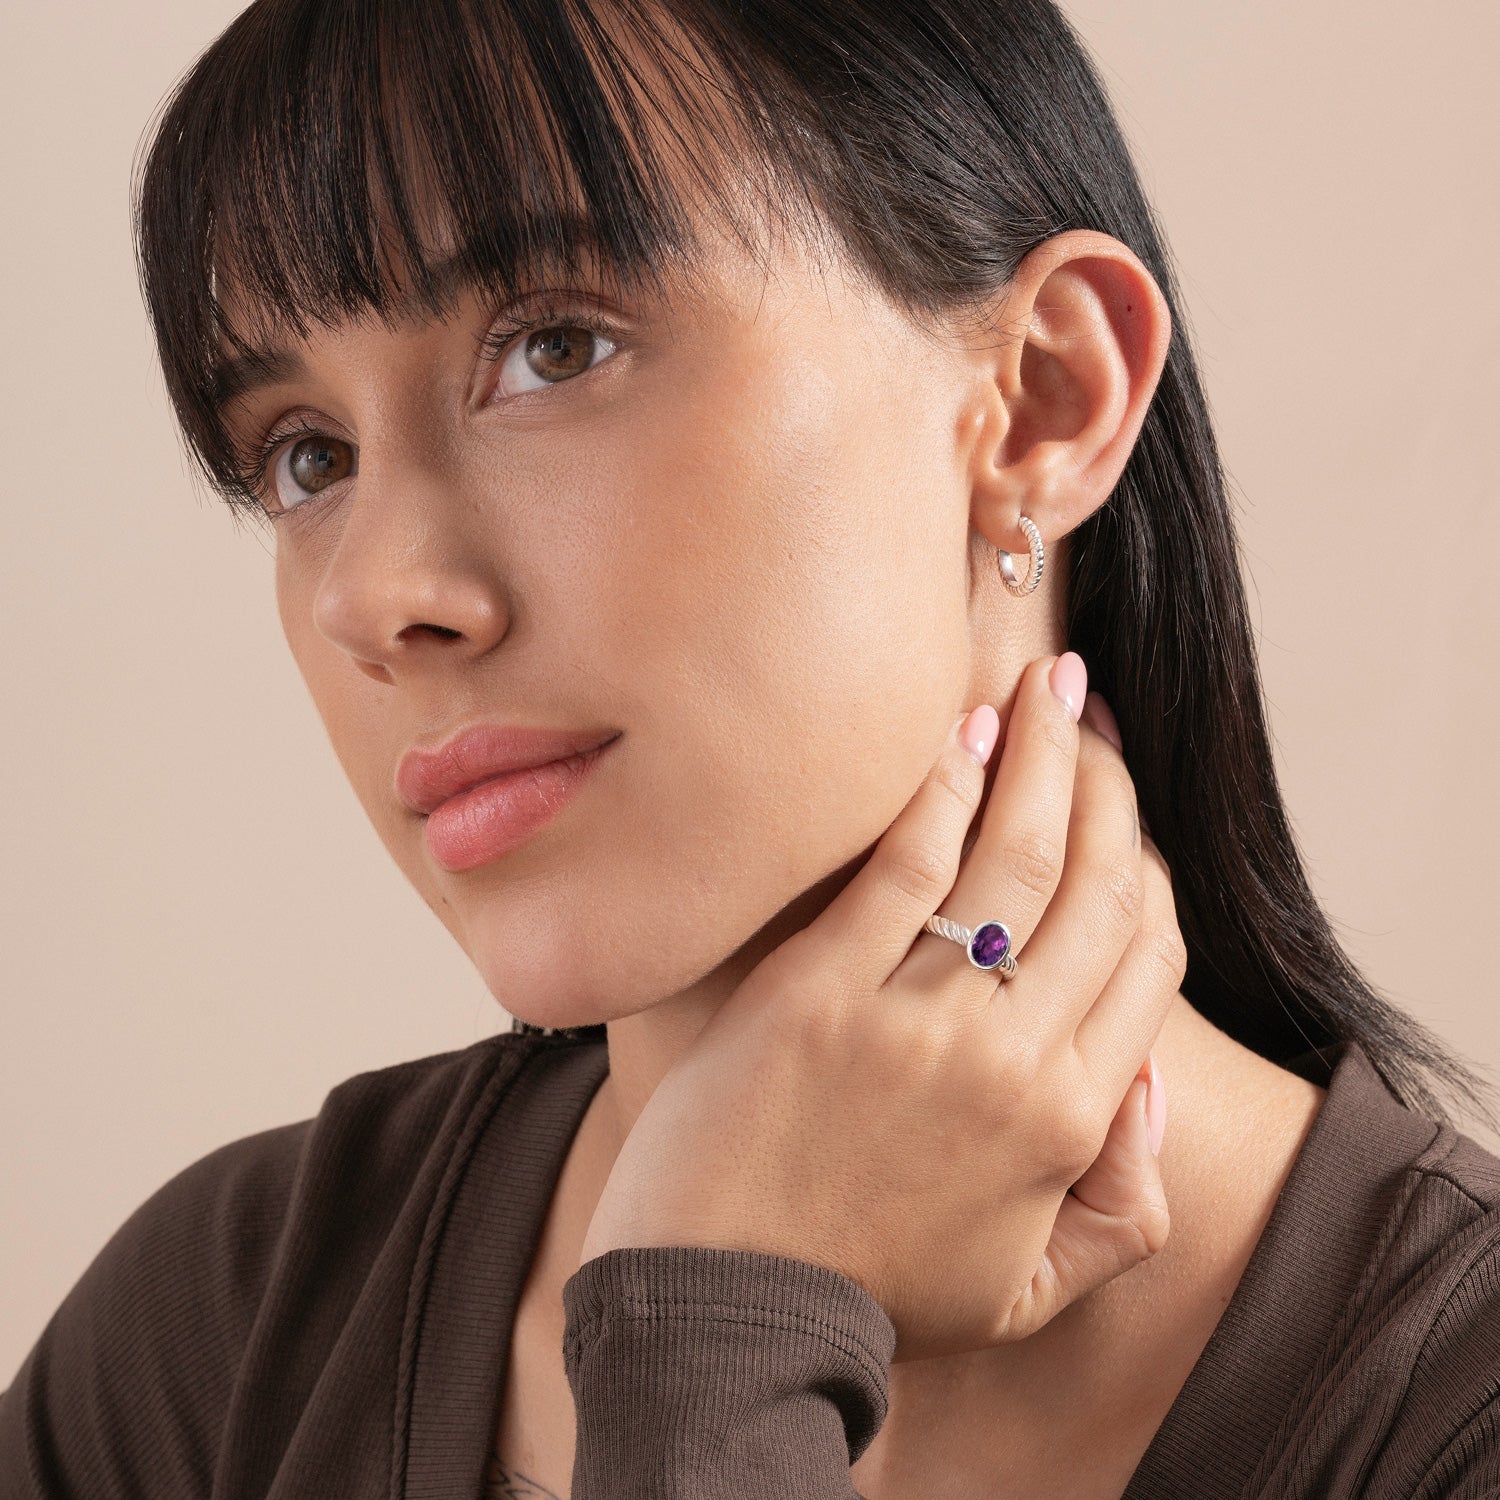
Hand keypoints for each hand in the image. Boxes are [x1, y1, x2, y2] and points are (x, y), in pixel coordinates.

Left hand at [578, 653, 1182, 1362]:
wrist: (719, 1315)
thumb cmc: (868, 1297)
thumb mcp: (1027, 1291)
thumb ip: (1120, 1206)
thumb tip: (1145, 1085)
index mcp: (1070, 1122)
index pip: (1146, 957)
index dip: (1146, 868)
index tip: (1124, 811)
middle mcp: (1011, 1057)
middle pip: (1093, 885)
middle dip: (1106, 783)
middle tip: (1092, 710)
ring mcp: (914, 1018)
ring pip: (1013, 856)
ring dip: (1042, 755)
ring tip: (1050, 683)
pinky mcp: (818, 988)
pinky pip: (903, 865)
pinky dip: (941, 788)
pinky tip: (962, 729)